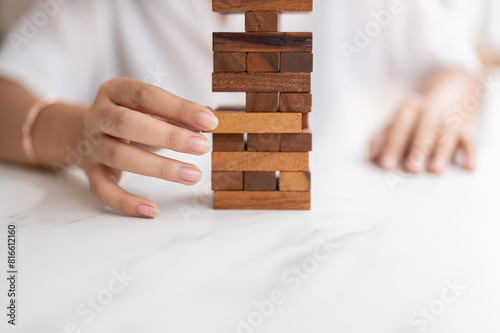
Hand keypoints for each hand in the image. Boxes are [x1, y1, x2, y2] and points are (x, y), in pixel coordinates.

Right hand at [80, 78, 217, 217]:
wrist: (82, 133)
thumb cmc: (130, 119)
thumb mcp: (150, 109)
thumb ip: (175, 115)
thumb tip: (206, 124)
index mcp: (115, 91)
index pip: (146, 96)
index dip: (179, 108)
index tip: (209, 121)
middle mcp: (98, 116)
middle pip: (128, 124)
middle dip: (170, 137)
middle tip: (202, 147)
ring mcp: (92, 145)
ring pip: (119, 156)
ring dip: (160, 168)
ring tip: (193, 175)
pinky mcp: (90, 172)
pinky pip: (104, 190)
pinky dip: (126, 202)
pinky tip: (152, 210)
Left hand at [370, 92, 476, 173]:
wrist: (449, 98)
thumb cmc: (413, 122)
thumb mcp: (395, 124)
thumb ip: (380, 139)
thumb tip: (370, 157)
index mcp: (409, 108)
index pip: (400, 124)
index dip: (392, 144)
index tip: (386, 165)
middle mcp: (430, 111)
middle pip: (425, 126)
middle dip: (418, 148)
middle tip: (411, 169)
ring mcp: (450, 119)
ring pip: (448, 133)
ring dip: (441, 151)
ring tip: (434, 170)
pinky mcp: (466, 130)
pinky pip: (470, 140)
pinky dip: (470, 153)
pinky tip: (468, 167)